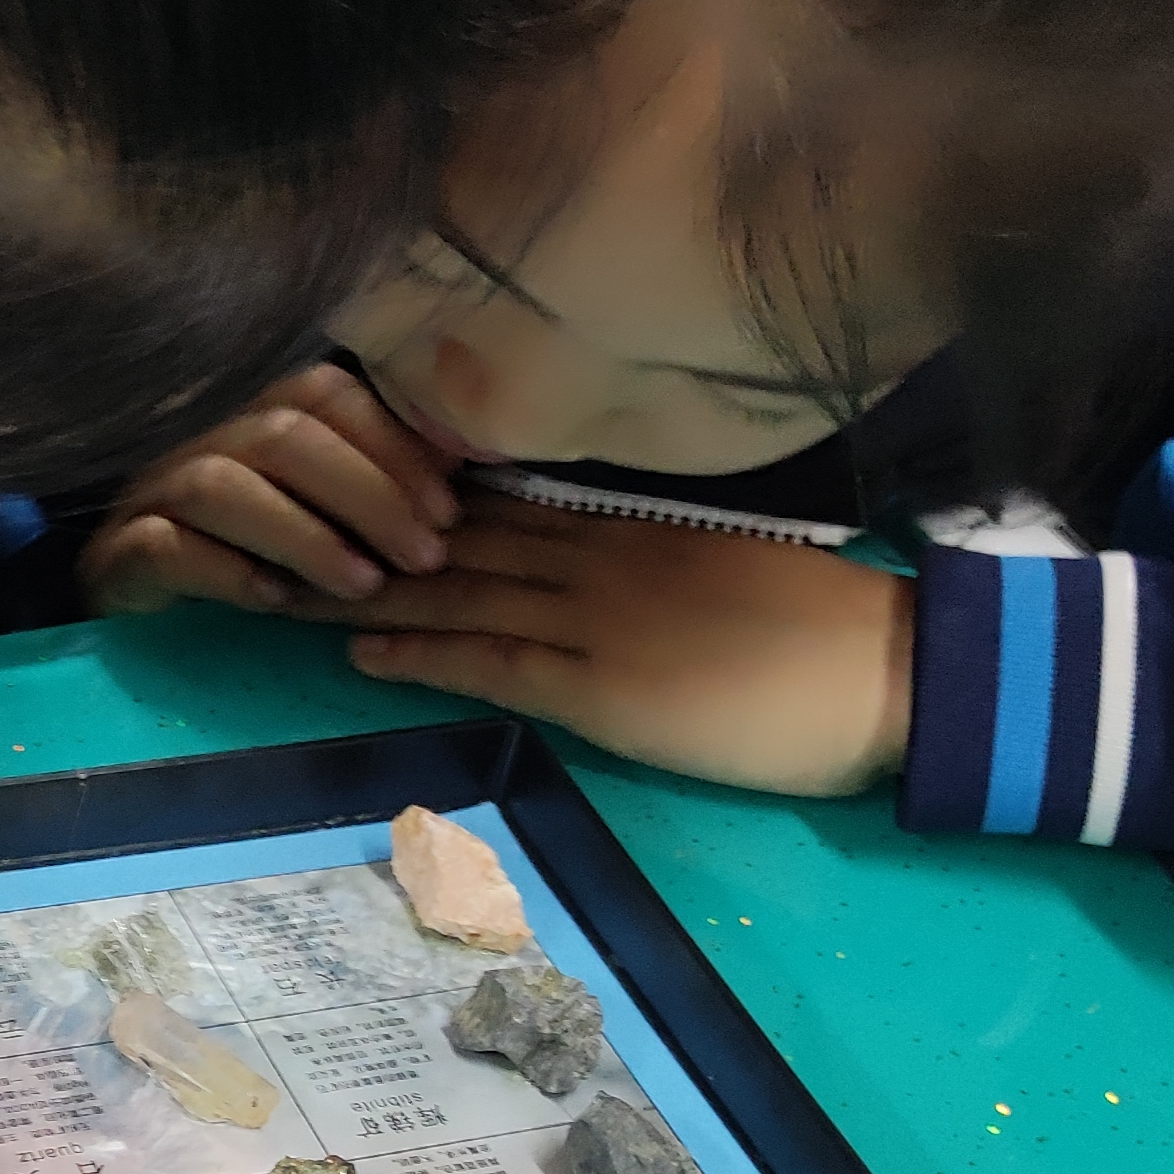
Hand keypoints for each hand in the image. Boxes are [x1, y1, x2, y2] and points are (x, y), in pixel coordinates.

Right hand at [81, 362, 462, 611]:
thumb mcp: (319, 511)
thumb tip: (463, 454)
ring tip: (364, 584)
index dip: (392, 444)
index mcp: (255, 419)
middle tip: (424, 557)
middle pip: (283, 435)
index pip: (324, 393)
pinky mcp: (118, 554)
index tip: (448, 510)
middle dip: (367, 494)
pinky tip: (274, 600)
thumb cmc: (246, 553)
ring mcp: (153, 495)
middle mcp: (203, 442)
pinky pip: (165, 547)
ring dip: (304, 533)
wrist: (133, 601)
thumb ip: (376, 477)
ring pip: (221, 485)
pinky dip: (224, 571)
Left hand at [289, 495, 914, 796]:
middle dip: (363, 533)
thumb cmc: (826, 630)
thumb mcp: (726, 568)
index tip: (346, 486)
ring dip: (366, 591)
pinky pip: (492, 662)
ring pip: (456, 592)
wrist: (890, 670)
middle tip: (283, 527)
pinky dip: (422, 653)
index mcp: (630, 526)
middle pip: (454, 537)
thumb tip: (594, 562)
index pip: (498, 501)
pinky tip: (361, 651)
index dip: (413, 496)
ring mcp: (597, 618)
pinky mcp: (604, 687)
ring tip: (287, 588)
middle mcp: (598, 557)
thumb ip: (652, 560)